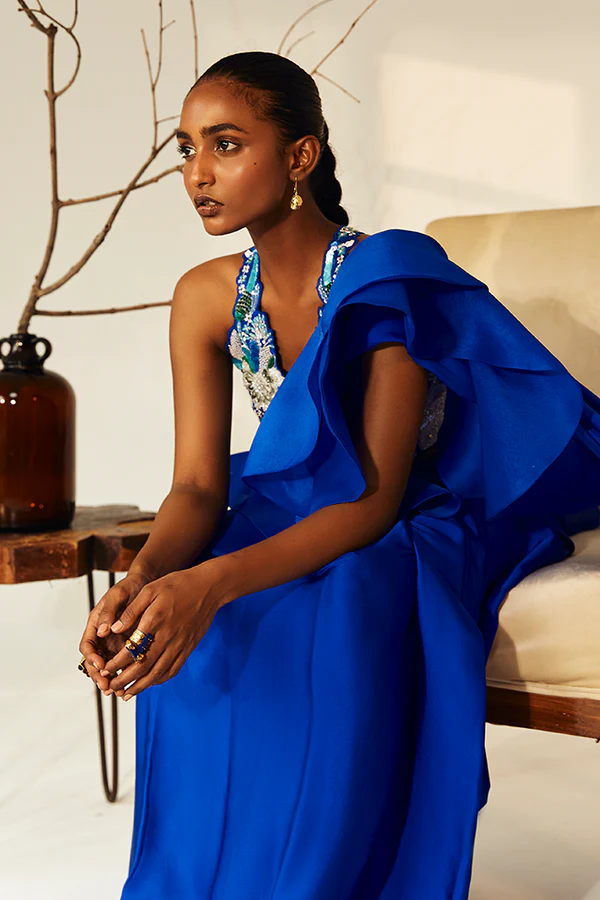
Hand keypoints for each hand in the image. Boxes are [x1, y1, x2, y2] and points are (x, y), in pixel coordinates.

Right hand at [78, 571, 152, 691]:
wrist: (146, 584)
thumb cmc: (129, 587)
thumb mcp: (117, 595)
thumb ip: (108, 612)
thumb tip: (101, 630)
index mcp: (96, 625)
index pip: (87, 646)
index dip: (91, 658)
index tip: (101, 665)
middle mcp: (103, 636)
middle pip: (95, 661)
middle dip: (100, 675)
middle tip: (107, 686)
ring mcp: (115, 643)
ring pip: (109, 667)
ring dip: (111, 680)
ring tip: (118, 692)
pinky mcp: (128, 646)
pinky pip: (124, 664)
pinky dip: (125, 675)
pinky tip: (131, 685)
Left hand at [99, 561, 228, 700]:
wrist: (209, 588)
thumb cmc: (178, 585)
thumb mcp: (150, 590)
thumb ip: (132, 610)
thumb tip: (113, 629)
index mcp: (155, 620)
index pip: (132, 648)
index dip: (116, 662)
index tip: (104, 669)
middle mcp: (168, 636)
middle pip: (143, 666)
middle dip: (124, 680)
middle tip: (110, 687)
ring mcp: (180, 644)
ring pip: (158, 672)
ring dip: (141, 686)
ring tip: (126, 693)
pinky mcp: (188, 648)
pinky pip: (173, 669)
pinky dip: (160, 680)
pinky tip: (150, 683)